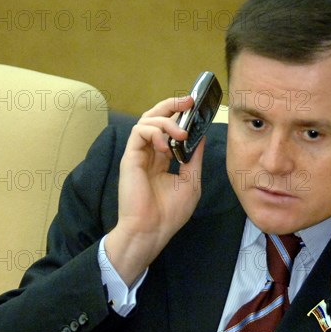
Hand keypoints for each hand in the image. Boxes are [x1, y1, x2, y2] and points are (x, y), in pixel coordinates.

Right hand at [105, 96, 203, 284]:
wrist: (151, 231)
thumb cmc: (169, 213)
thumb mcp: (191, 181)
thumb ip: (193, 158)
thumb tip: (200, 136)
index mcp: (162, 160)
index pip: (168, 129)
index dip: (180, 115)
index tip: (196, 108)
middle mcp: (149, 154)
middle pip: (155, 118)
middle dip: (172, 105)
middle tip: (189, 101)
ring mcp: (138, 155)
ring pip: (146, 120)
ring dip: (167, 121)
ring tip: (181, 133)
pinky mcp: (130, 157)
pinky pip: (138, 132)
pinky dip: (154, 131)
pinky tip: (165, 145)